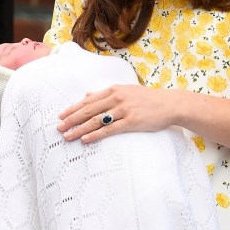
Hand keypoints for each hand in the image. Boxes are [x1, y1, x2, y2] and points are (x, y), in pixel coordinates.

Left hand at [57, 84, 175, 141]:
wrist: (170, 104)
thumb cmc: (148, 99)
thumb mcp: (126, 91)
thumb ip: (107, 93)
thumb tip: (87, 94)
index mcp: (114, 89)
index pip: (88, 100)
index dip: (72, 109)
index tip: (61, 116)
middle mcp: (116, 98)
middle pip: (88, 110)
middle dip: (71, 120)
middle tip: (59, 128)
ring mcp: (124, 110)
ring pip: (96, 120)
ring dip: (80, 129)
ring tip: (68, 136)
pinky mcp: (131, 121)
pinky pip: (109, 129)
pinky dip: (95, 135)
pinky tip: (86, 140)